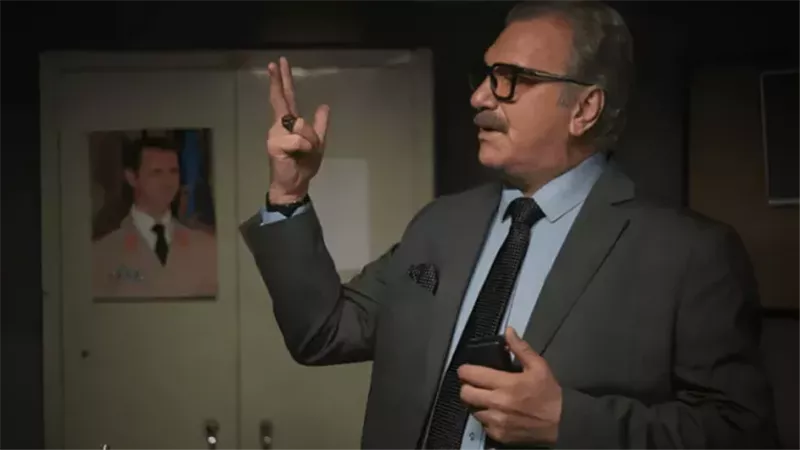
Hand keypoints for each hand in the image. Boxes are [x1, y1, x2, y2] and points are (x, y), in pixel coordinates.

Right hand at [266, 57, 329, 203]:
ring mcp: (275, 134)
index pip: (287, 98)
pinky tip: (300, 155)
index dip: (283, 81)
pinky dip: (305, 147)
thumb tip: (323, 106)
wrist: (295, 185)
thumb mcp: (318, 143)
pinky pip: (298, 139)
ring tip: (306, 152)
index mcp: (290, 123)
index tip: (280, 64)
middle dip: (278, 81)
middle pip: (280, 99)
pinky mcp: (275, 145)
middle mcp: (280, 125)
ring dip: (310, 139)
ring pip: (300, 124)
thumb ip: (319, 125)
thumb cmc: (304, 165)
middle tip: (276, 62)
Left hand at [458, 327, 562, 444]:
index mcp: (505, 383)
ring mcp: (496, 421)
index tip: (467, 370)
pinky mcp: (498, 435)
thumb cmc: (549, 394)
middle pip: (465, 394)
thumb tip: (508, 331)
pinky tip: (496, 413)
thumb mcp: (539, 367)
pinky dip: (486, 418)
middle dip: (467, 387)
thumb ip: (521, 348)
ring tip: (488, 399)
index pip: (471, 375)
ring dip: (477, 404)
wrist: (561, 424)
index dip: (465, 371)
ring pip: (472, 410)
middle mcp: (496, 403)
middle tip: (476, 385)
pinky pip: (483, 425)